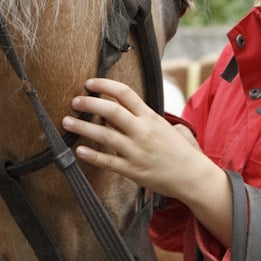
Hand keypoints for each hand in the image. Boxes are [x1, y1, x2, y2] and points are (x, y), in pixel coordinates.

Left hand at [62, 77, 210, 201]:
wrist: (193, 176)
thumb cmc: (178, 149)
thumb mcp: (162, 126)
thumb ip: (141, 116)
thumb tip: (116, 111)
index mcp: (150, 117)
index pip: (125, 94)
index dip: (105, 85)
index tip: (90, 83)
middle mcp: (142, 131)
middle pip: (111, 111)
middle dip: (89, 104)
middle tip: (75, 101)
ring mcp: (136, 151)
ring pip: (105, 136)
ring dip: (82, 127)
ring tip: (67, 121)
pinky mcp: (132, 170)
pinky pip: (108, 161)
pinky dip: (92, 155)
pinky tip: (79, 150)